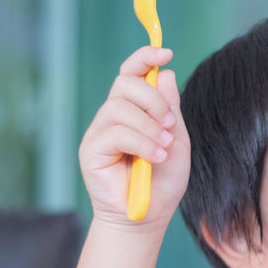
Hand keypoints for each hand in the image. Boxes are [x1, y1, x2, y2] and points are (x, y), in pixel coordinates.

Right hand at [79, 46, 190, 231]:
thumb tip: (165, 73)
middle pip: (125, 83)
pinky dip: (142, 143)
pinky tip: (156, 158)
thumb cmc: (163, 179)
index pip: (132, 72)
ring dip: (150, 126)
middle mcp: (112, 116)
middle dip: (153, 99)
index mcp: (134, 109)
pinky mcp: (90, 151)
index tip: (166, 52)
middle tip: (171, 125)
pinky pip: (115, 133)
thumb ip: (170, 108)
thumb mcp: (177, 139)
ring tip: (165, 148)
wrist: (148, 215)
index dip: (145, 57)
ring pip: (119, 106)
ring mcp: (99, 132)